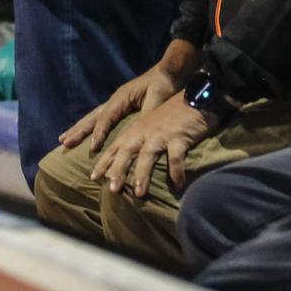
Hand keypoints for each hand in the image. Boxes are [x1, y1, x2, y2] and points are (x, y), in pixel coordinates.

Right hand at [58, 54, 190, 153]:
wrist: (170, 71)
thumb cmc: (165, 84)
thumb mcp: (157, 98)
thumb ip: (147, 113)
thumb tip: (138, 130)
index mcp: (122, 97)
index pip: (106, 118)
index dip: (99, 133)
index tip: (92, 148)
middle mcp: (115, 99)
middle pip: (93, 117)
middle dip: (78, 130)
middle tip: (63, 143)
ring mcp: (117, 102)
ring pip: (93, 117)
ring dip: (79, 128)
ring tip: (63, 139)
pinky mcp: (121, 105)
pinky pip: (101, 118)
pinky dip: (91, 127)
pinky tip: (85, 134)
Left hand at [90, 91, 214, 196]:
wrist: (197, 97)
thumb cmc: (175, 114)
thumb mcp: (153, 125)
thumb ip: (141, 140)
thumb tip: (130, 164)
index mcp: (137, 129)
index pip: (116, 146)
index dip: (104, 162)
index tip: (93, 178)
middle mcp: (146, 131)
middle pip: (127, 151)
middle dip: (117, 170)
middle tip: (111, 190)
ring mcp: (162, 133)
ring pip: (148, 155)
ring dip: (142, 174)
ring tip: (139, 193)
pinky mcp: (180, 136)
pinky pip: (176, 158)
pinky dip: (176, 173)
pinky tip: (178, 186)